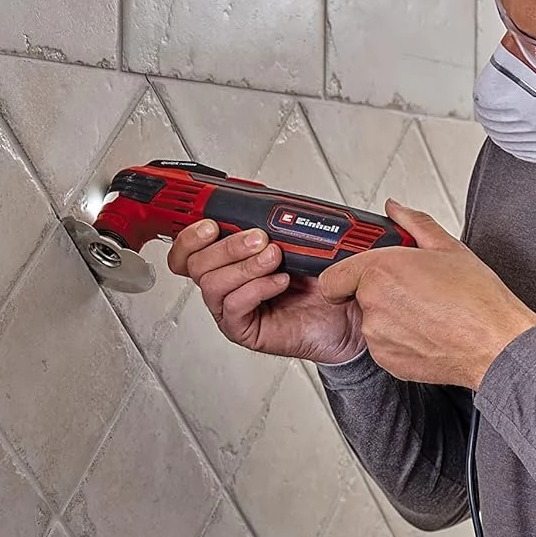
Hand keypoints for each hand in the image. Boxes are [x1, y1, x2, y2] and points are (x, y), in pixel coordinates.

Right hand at [166, 220, 366, 364]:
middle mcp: (226, 282)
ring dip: (244, 266)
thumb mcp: (298, 243)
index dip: (191, 235)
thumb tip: (266, 206)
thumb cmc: (322, 282)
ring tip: (275, 259)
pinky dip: (256, 289)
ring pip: (212, 284)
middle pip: (195, 263)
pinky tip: (279, 282)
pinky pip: (233, 307)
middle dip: (227, 246)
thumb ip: (276, 225)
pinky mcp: (244, 330)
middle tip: (259, 238)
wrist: (347, 314)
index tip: (212, 223)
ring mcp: (232, 307)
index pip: (188, 249)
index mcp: (229, 258)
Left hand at [318, 200, 535, 388]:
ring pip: (372, 323)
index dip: (345, 276)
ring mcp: (379, 337)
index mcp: (380, 272)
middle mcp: (373, 305)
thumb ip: (413, 223)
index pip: (332, 277)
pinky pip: (384, 346)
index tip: (357, 276)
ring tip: (426, 311)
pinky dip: (400, 340)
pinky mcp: (389, 361)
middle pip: (356, 297)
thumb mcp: (447, 247)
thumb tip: (396, 209)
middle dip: (378, 293)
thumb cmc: (477, 299)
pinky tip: (427, 330)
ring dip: (390, 317)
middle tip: (411, 290)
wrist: (496, 343)